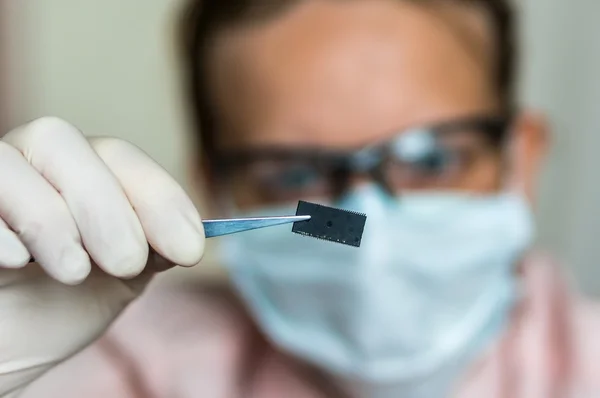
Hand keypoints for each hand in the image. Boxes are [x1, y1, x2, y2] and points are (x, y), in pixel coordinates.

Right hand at [0, 117, 204, 396]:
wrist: (0, 345)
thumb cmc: (56, 306)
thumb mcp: (116, 279)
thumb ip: (149, 249)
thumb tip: (191, 235)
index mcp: (77, 173)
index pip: (120, 159)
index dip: (160, 198)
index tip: (190, 249)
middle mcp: (30, 165)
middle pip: (65, 144)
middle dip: (106, 205)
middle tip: (127, 261)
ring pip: (11, 162)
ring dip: (52, 217)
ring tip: (74, 272)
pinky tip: (16, 262)